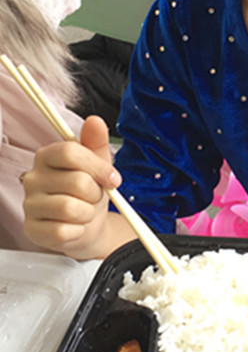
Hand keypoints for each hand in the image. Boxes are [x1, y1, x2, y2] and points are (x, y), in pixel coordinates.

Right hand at [22, 115, 119, 258]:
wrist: (86, 224)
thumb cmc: (89, 192)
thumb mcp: (98, 165)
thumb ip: (96, 142)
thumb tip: (95, 121)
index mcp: (47, 156)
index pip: (70, 152)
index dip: (98, 167)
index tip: (113, 179)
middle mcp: (33, 178)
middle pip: (76, 182)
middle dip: (96, 193)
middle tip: (94, 197)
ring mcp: (30, 204)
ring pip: (70, 208)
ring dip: (88, 213)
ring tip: (85, 211)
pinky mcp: (32, 229)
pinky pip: (62, 231)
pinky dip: (77, 231)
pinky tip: (75, 226)